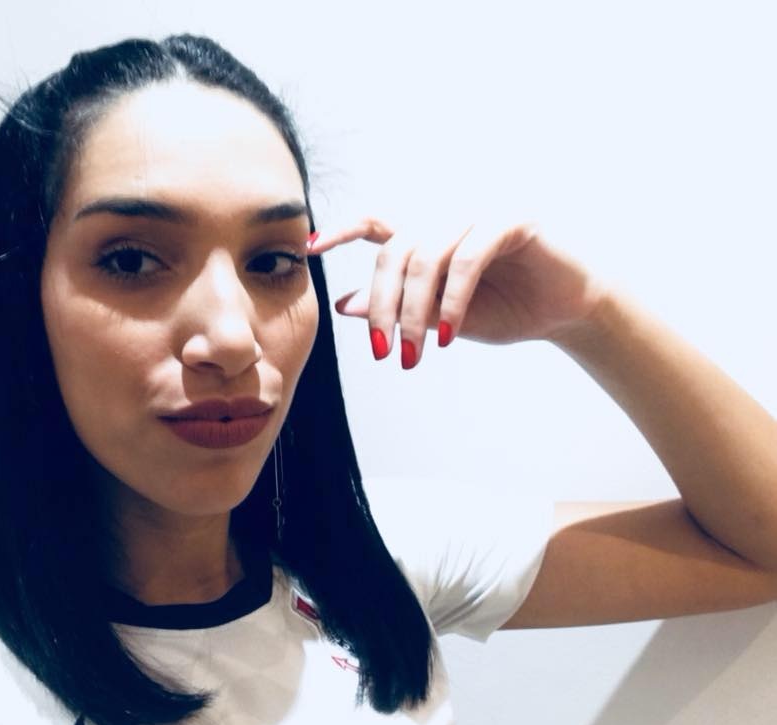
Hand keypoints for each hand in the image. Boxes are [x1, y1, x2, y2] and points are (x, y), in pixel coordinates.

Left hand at [308, 218, 609, 367]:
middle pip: (394, 252)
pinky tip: (450, 333)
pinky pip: (467, 258)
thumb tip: (345, 305)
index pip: (377, 224)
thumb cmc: (510, 310)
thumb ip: (398, 307)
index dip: (342, 231)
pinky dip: (453, 299)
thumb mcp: (443, 318)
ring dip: (414, 311)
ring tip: (413, 353)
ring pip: (426, 256)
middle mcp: (450, 221)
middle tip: (382, 352)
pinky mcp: (513, 220)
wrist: (570, 311)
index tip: (310, 248)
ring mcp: (480, 215)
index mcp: (431, 239)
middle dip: (382, 306)